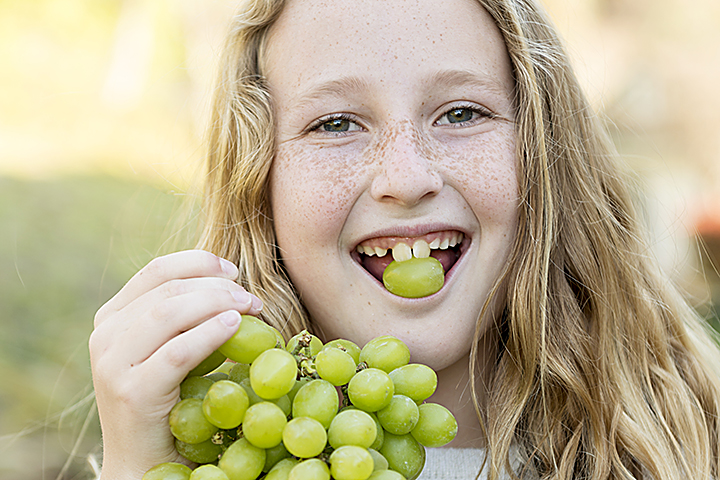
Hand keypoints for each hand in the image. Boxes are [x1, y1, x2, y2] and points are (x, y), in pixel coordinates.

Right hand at [89, 250, 262, 479]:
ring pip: (169, 314)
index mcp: (112, 317)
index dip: (199, 263)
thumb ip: (184, 316)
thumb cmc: (169, 401)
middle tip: (250, 297)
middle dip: (216, 287)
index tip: (233, 270)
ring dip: (217, 304)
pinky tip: (234, 327)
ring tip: (250, 308)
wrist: (145, 462)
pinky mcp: (132, 392)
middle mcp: (105, 335)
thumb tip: (232, 283)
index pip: (156, 270)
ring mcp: (113, 364)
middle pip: (168, 290)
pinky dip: (210, 334)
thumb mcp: (170, 348)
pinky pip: (177, 352)